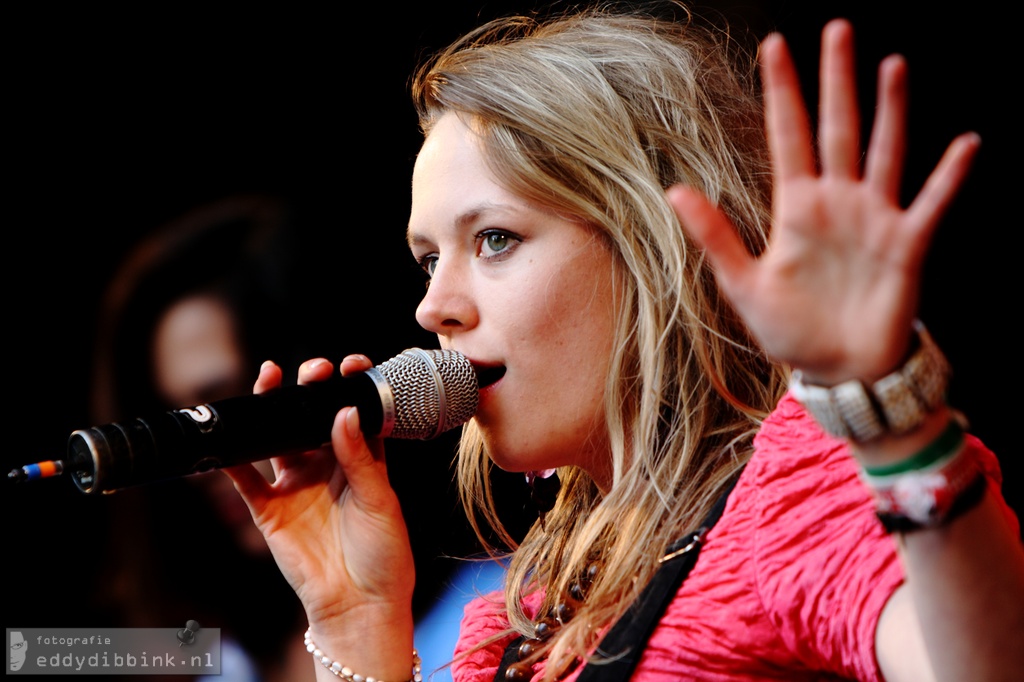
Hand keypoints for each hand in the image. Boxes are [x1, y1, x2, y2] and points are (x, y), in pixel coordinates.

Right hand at [221, 355, 414, 643]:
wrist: (361, 603)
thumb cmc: (384, 553)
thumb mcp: (380, 499)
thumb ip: (360, 457)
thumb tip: (343, 412)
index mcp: (360, 460)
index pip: (352, 412)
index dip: (350, 386)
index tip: (352, 365)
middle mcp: (326, 466)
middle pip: (310, 417)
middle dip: (309, 388)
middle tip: (313, 371)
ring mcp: (295, 485)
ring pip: (276, 438)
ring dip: (270, 408)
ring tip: (270, 378)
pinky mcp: (270, 509)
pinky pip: (245, 480)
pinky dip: (231, 459)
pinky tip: (226, 435)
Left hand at [668, 19, 979, 383]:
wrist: (839, 371)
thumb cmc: (792, 330)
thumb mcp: (744, 285)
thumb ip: (716, 237)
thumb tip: (675, 190)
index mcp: (796, 209)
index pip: (787, 137)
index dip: (783, 93)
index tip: (774, 46)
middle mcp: (837, 203)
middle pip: (836, 129)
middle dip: (836, 81)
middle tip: (837, 30)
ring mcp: (875, 219)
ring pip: (883, 151)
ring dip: (889, 110)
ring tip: (891, 65)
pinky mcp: (907, 246)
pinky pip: (932, 204)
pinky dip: (947, 177)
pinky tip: (965, 143)